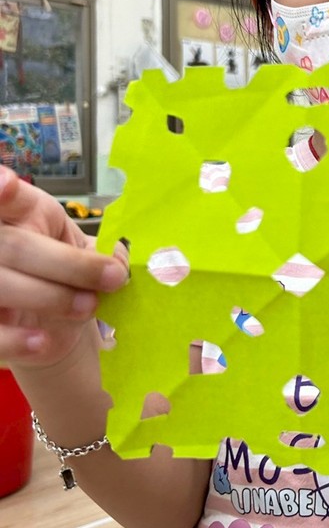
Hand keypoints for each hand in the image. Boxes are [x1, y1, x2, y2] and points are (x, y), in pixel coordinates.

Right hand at [0, 168, 127, 367]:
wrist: (51, 320)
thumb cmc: (66, 272)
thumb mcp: (86, 250)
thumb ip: (101, 249)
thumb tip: (118, 260)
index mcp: (20, 210)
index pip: (7, 197)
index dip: (1, 190)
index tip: (8, 184)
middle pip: (15, 247)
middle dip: (70, 265)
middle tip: (113, 278)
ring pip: (3, 284)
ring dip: (52, 298)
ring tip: (89, 306)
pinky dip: (17, 340)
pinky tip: (44, 342)